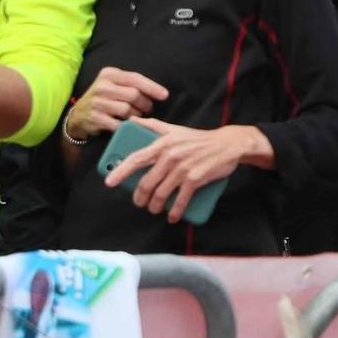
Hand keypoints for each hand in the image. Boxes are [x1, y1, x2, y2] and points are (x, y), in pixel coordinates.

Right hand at [67, 67, 168, 139]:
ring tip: (133, 116)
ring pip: (128, 110)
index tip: (165, 95)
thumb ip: (133, 85)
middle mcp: (102, 86)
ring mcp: (97, 102)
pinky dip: (126, 127)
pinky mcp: (95, 118)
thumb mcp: (115, 85)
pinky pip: (119, 124)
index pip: (135, 78)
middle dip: (145, 104)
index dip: (152, 87)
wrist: (79, 116)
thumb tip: (160, 94)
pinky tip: (126, 126)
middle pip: (134, 95)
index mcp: (109, 74)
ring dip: (136, 116)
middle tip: (146, 109)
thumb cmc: (104, 99)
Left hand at [103, 119, 267, 221]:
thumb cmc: (199, 139)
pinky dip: (174, 211)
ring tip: (154, 209)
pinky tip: (172, 216)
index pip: (136, 159)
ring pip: (161, 193)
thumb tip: (133, 121)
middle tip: (140, 203)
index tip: (109, 183)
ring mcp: (183, 169)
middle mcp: (170, 156)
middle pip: (147, 182)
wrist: (228, 145)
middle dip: (140, 197)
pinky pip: (180, 200)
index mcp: (162, 144)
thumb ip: (153, 126)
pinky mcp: (195, 179)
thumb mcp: (176, 129)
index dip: (120, 171)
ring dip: (155, 206)